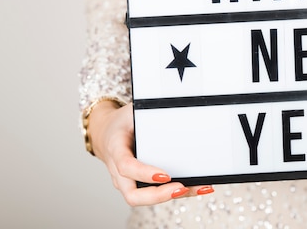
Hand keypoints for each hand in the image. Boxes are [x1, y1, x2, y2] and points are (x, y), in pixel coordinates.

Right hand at [88, 101, 213, 205]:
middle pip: (133, 195)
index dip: (144, 173)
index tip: (164, 175)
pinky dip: (176, 192)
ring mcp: (128, 181)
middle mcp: (119, 171)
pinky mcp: (139, 185)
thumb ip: (148, 113)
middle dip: (158, 196)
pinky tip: (197, 187)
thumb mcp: (132, 111)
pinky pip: (155, 194)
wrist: (107, 133)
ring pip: (145, 198)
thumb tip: (176, 108)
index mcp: (115, 149)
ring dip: (172, 196)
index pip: (127, 167)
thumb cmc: (122, 123)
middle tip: (181, 188)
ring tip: (199, 187)